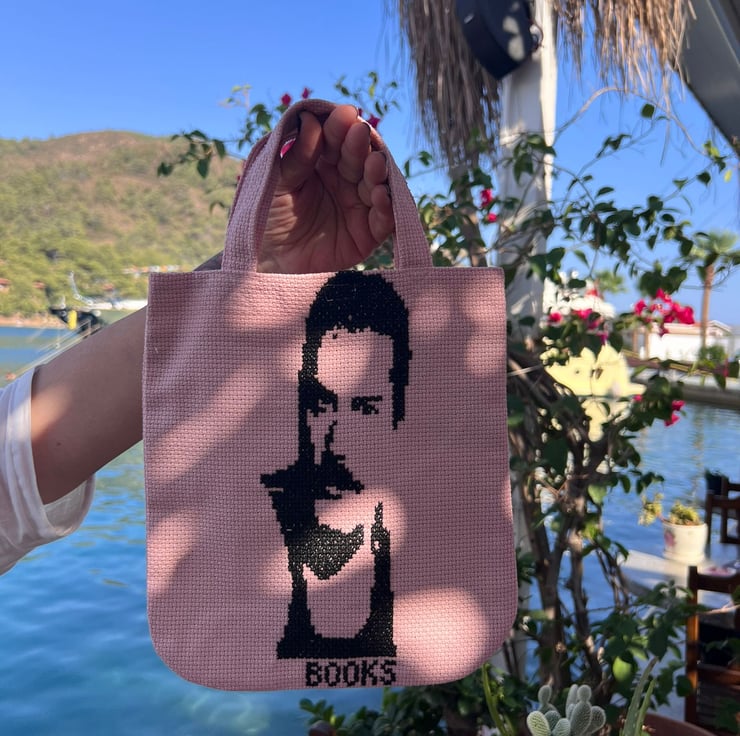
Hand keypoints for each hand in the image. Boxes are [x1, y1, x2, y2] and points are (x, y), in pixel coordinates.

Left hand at [257, 104, 393, 273]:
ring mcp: (359, 207)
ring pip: (375, 184)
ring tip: (374, 163)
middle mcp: (346, 181)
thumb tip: (310, 118)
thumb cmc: (268, 217)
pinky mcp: (367, 235)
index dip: (341, 126)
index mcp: (324, 164)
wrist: (266, 261)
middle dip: (360, 145)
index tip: (345, 114)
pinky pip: (383, 220)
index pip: (337, 139)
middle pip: (359, 158)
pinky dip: (387, 207)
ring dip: (377, 172)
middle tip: (359, 133)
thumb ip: (296, 156)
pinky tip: (380, 195)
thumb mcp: (277, 182)